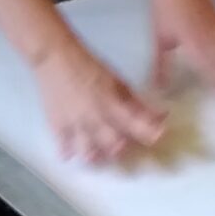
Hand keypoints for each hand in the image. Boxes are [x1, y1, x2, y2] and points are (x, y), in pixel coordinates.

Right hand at [29, 37, 165, 165]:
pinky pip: (65, 149)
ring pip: (90, 154)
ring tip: (99, 153)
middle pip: (115, 147)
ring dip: (98, 157)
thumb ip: (136, 102)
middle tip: (125, 144)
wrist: (55, 58)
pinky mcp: (57, 127)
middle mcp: (96, 118)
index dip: (151, 133)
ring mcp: (75, 125)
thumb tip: (159, 115)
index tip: (159, 135)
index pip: (137, 126)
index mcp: (113, 104)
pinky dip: (70, 154)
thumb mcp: (117, 81)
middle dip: (123, 149)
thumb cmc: (89, 66)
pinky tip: (73, 153)